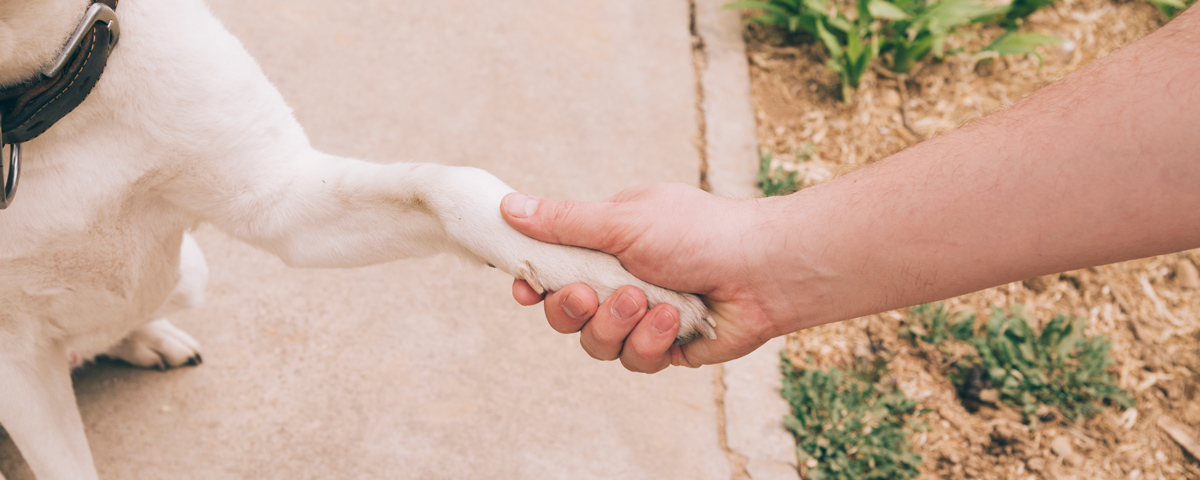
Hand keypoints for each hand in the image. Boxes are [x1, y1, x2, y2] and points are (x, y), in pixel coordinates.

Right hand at [501, 183, 783, 372]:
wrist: (763, 269)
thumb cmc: (699, 232)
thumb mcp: (623, 220)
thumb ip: (564, 222)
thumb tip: (508, 206)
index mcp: (607, 244)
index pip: (554, 269)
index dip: (535, 283)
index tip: (525, 288)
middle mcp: (621, 281)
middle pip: (566, 314)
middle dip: (573, 309)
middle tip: (589, 295)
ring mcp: (643, 317)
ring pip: (597, 344)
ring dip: (617, 324)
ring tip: (646, 301)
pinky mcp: (667, 348)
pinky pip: (635, 360)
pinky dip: (651, 341)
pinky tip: (674, 319)